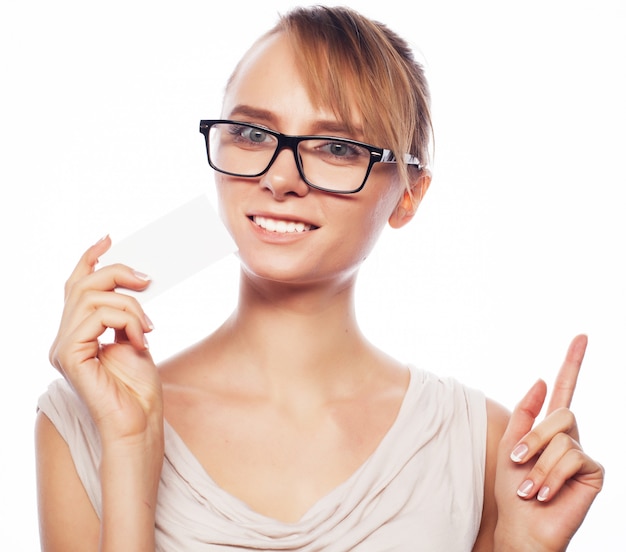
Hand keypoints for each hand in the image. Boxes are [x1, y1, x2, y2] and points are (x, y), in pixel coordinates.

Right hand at [49, 236, 162, 444]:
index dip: (89, 259)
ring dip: (131, 308)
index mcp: (77, 333)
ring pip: (94, 299)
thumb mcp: (134, 336)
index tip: (109, 239)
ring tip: (149, 329)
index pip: (75, 286)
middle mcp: (64, 338)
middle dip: (118, 274)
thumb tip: (136, 277)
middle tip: (148, 280)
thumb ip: (125, 311)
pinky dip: (127, 322)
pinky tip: (141, 341)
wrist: (140, 420)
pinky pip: (98, 318)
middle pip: (83, 285)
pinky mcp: (70, 356)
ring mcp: (63, 348)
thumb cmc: (138, 386)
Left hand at [494, 335, 603, 551]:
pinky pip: (572, 457)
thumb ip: (525, 413)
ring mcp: (583, 454)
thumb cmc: (512, 488)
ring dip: (537, 465)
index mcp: (549, 428)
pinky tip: (544, 495)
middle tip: (518, 462)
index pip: (564, 389)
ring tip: (529, 488)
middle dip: (533, 437)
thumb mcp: (510, 445)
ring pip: (562, 437)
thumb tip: (543, 379)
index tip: (581, 336)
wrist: (519, 525)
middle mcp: (570, 437)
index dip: (572, 362)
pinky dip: (550, 476)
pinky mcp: (594, 472)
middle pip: (560, 413)